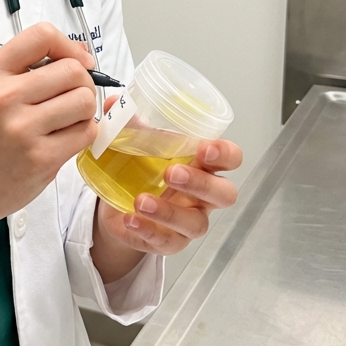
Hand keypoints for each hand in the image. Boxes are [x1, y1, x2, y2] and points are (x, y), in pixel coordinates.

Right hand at [0, 23, 96, 255]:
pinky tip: (63, 138)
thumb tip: (82, 53)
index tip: (76, 61)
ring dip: (84, 110)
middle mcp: (3, 97)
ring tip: (65, 120)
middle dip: (82, 83)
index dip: (69, 46)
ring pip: (85, 101)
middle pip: (73, 70)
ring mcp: (22, 128)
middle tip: (70, 97)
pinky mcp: (41, 157)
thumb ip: (32, 67)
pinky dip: (83, 133)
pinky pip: (86, 132)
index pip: (41, 36)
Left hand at [90, 135, 242, 283]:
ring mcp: (189, 220)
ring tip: (141, 201)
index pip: (230, 158)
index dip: (225, 155)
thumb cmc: (141, 168)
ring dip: (170, 212)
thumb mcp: (138, 143)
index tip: (206, 149)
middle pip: (224, 194)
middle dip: (201, 184)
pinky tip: (130, 219)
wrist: (118, 204)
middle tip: (172, 173)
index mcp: (202, 164)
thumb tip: (115, 103)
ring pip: (196, 224)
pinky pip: (168, 242)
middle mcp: (202, 195)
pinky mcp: (169, 241)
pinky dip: (148, 231)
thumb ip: (131, 123)